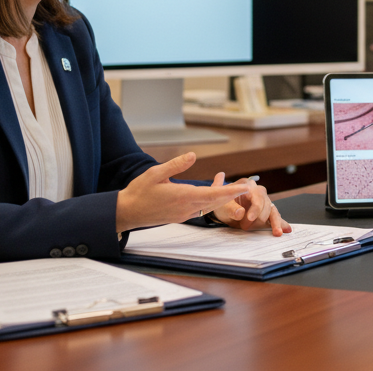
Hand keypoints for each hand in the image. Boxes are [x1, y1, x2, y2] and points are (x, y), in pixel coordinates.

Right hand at [115, 153, 251, 232]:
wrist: (127, 212)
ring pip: (208, 206)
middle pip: (215, 202)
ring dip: (220, 197)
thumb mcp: (156, 173)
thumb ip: (176, 165)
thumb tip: (193, 155)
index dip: (230, 191)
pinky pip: (200, 209)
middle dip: (231, 194)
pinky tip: (210, 192)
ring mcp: (184, 214)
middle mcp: (186, 207)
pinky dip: (209, 201)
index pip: (213, 194)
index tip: (243, 188)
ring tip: (228, 184)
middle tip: (245, 186)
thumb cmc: (139, 192)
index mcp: (183, 196)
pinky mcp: (180, 216)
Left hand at [208, 177, 291, 235]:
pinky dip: (281, 223)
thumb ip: (230, 209)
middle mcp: (259, 192)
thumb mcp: (221, 206)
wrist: (223, 207)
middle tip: (244, 227)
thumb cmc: (222, 204)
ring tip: (278, 233)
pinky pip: (275, 217)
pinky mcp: (267, 211)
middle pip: (266, 205)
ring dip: (276, 223)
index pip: (257, 197)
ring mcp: (264, 202)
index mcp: (248, 186)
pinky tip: (287, 229)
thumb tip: (240, 213)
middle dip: (258, 219)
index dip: (255, 209)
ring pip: (273, 212)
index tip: (250, 219)